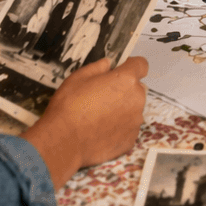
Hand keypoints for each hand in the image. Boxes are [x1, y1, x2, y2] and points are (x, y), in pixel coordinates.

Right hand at [24, 57, 148, 185]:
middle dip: (123, 89)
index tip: (118, 71)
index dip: (129, 66)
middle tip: (102, 97)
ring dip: (122, 109)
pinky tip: (100, 130)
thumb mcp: (78, 77)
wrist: (64, 141)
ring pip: (132, 109)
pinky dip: (118, 127)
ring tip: (99, 117)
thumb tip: (108, 64)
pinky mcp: (131, 139)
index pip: (141, 65)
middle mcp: (137, 100)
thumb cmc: (69, 106)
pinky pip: (128, 127)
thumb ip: (98, 67)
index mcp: (126, 80)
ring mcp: (135, 121)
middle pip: (136, 89)